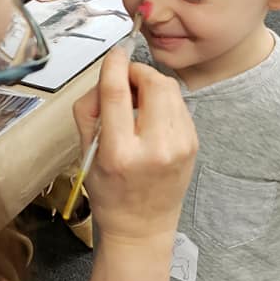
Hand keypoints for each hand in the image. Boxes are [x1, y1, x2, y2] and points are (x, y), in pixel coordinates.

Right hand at [74, 48, 197, 249]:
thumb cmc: (110, 193)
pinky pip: (179, 105)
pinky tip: (151, 115)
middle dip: (137, 72)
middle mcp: (155, 149)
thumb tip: (105, 77)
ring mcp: (180, 147)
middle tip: (125, 80)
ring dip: (151, 83)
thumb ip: (90, 111)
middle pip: (153, 84)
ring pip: (170, 89)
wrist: (142, 226)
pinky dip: (164, 100)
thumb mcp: (86, 154)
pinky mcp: (193, 144)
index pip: (118, 96)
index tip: (114, 54)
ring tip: (137, 98)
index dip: (115, 67)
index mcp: (121, 154)